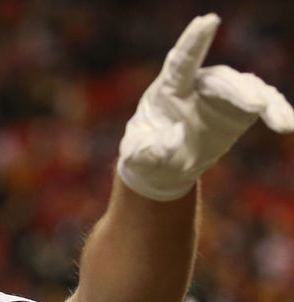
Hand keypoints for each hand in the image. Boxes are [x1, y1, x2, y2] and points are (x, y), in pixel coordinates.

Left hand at [117, 13, 293, 201]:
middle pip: (220, 79)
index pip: (181, 62)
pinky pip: (263, 103)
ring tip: (280, 122)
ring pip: (246, 87)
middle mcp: (197, 84)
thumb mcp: (139, 155)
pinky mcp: (240, 106)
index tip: (207, 20)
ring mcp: (221, 93)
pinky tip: (287, 124)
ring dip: (263, 102)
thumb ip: (151, 148)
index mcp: (167, 90)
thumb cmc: (146, 154)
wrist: (165, 163)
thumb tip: (178, 136)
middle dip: (238, 90)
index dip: (194, 42)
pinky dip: (276, 111)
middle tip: (256, 106)